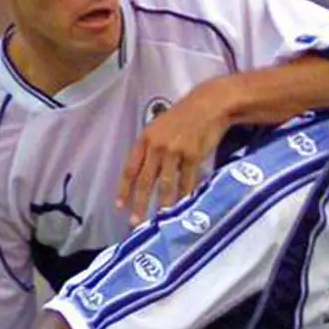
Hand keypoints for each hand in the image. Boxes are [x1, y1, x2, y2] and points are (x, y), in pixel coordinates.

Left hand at [118, 79, 233, 225]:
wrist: (208, 106)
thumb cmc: (183, 117)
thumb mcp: (159, 128)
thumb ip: (151, 149)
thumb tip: (145, 174)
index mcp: (145, 139)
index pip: (130, 169)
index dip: (124, 190)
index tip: (120, 206)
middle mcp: (157, 146)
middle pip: (146, 181)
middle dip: (140, 203)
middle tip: (136, 222)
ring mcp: (175, 151)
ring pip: (166, 185)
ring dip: (162, 205)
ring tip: (160, 219)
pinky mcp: (194, 156)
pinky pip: (187, 181)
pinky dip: (185, 195)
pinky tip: (183, 206)